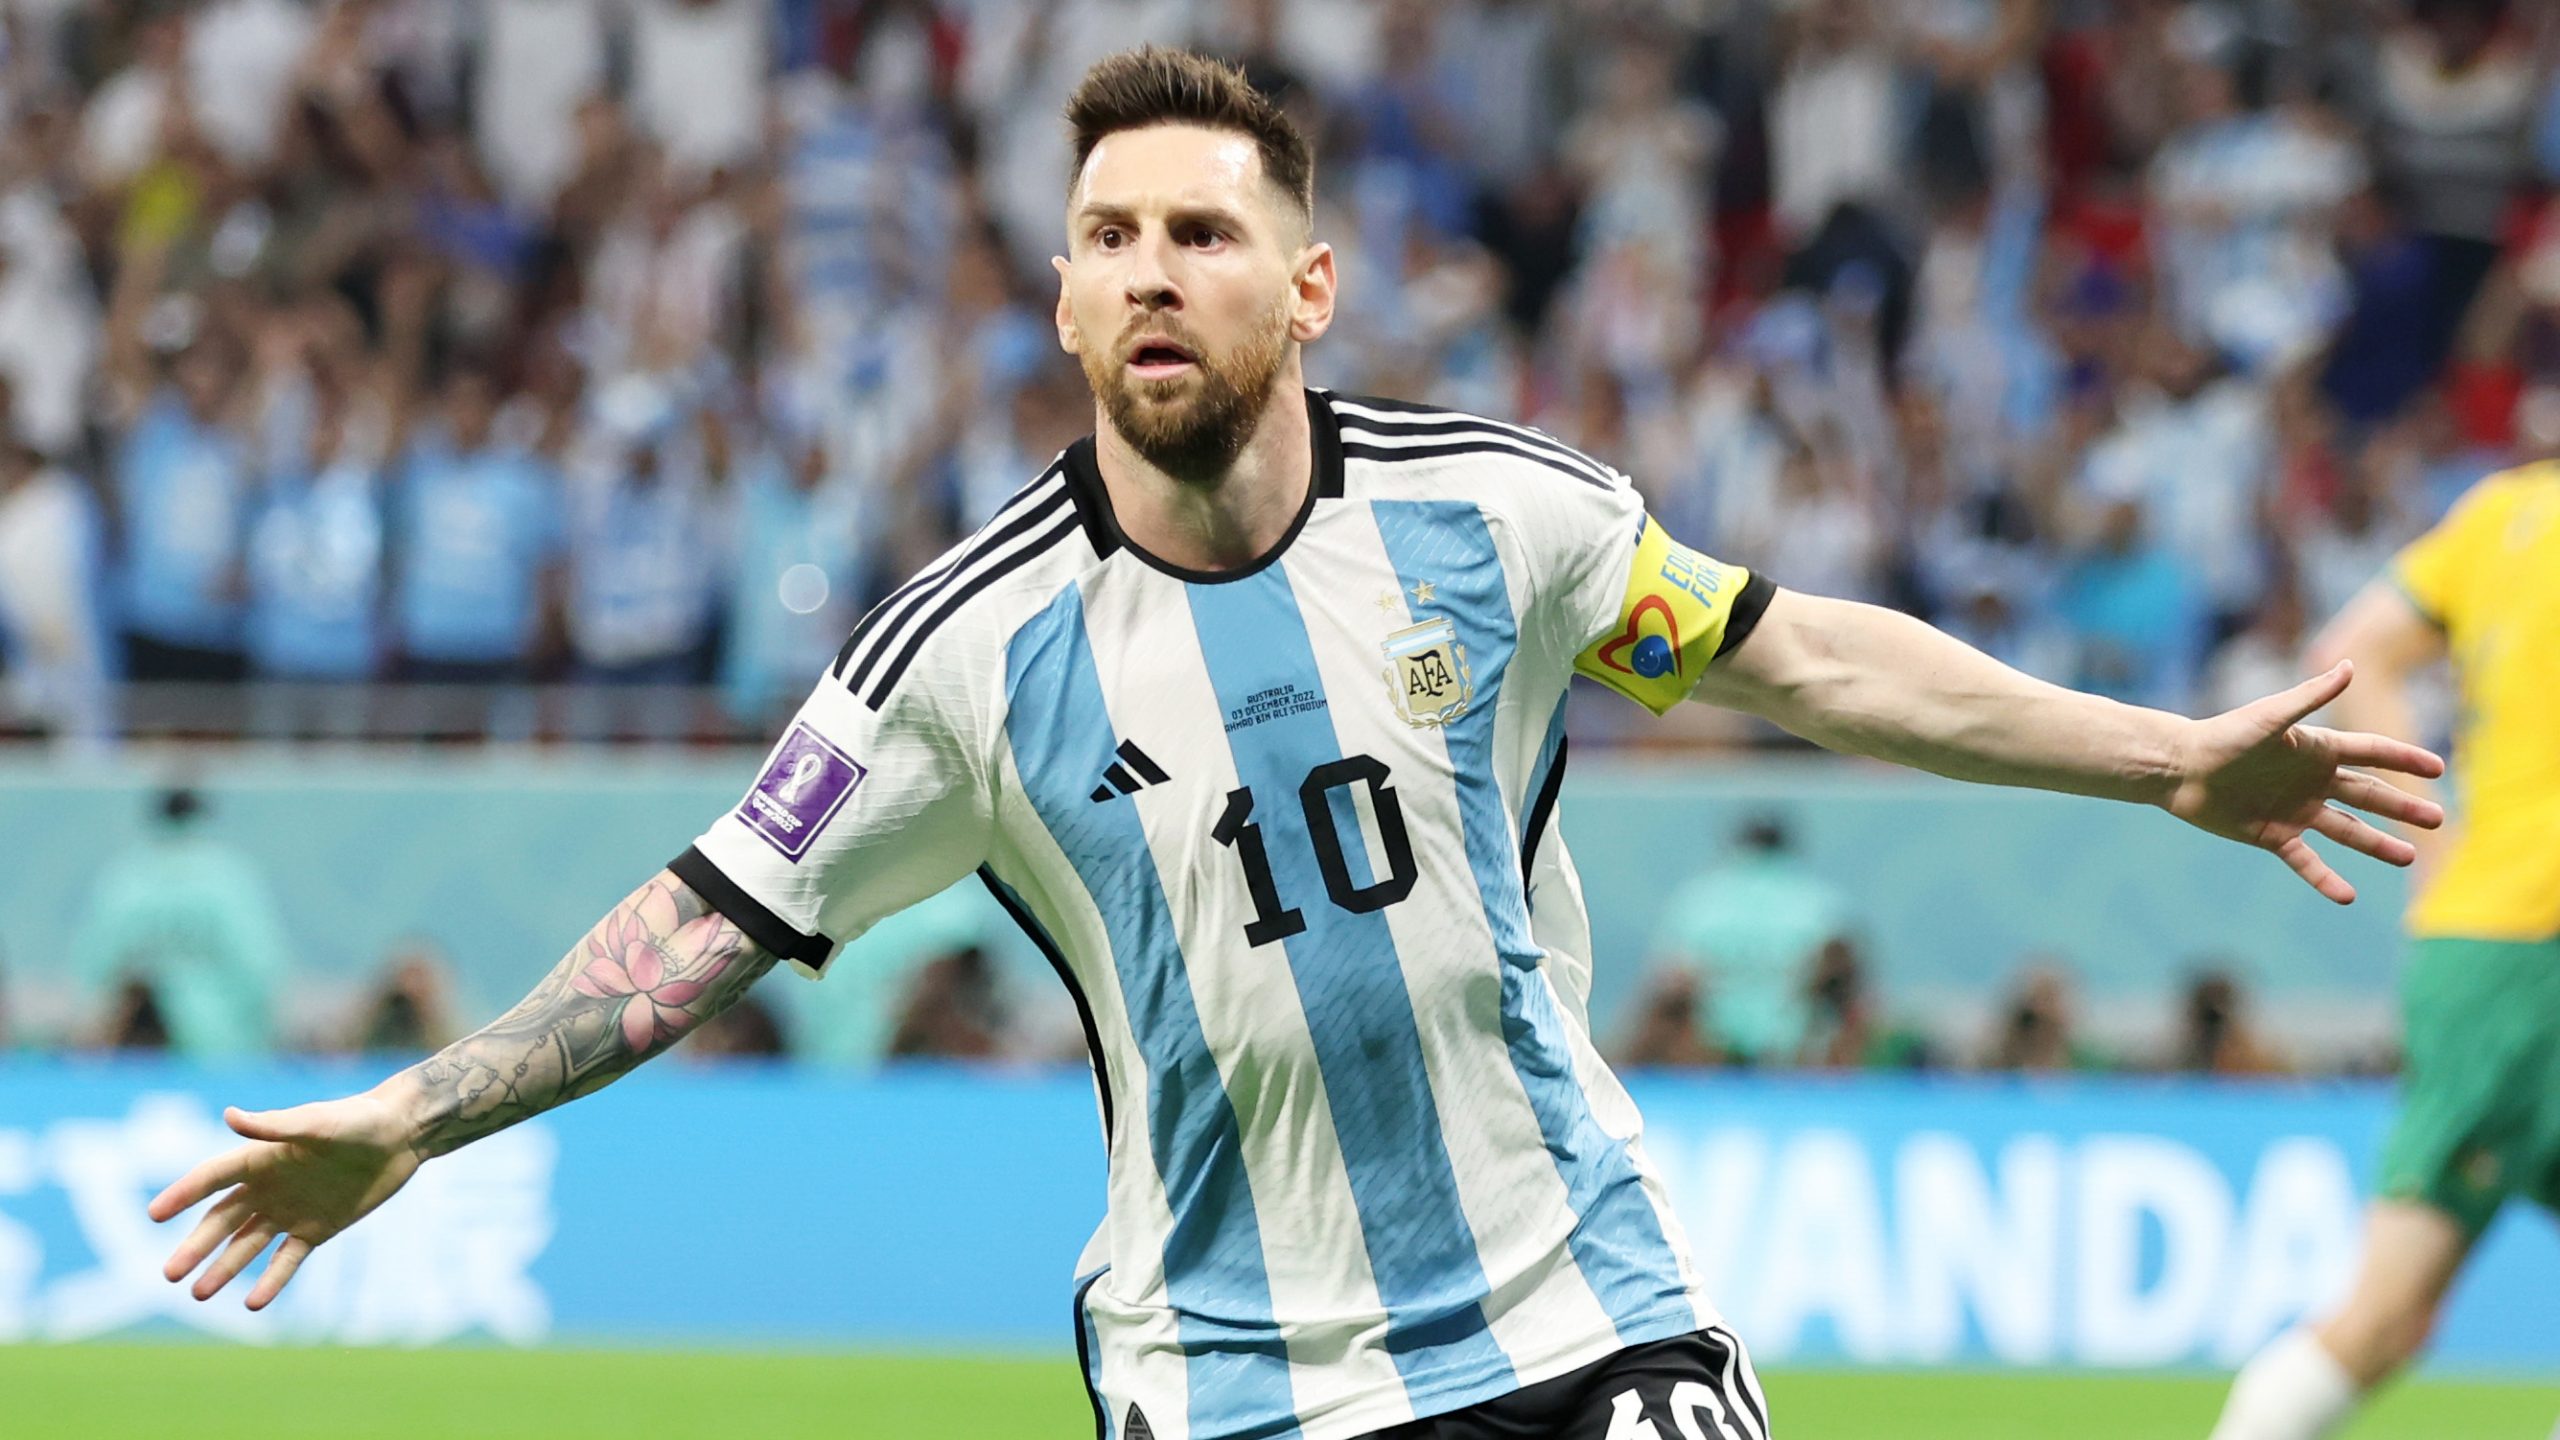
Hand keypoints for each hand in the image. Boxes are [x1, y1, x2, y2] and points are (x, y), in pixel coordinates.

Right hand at [147, 1091, 423, 1308]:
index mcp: (261, 1158)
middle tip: (169, 1274)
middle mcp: (268, 1187)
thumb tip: (229, 1116)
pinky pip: (287, 1259)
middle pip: (222, 1221)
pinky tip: (253, 1303)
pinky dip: (271, 1280)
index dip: (182, 1194)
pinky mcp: (316, 1228)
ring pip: (247, 1245)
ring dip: (223, 1269)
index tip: (153, 1214)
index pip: (211, 1179)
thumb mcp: (317, 1124)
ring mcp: (290, 1210)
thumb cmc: (359, 1120)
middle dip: (196, 1247)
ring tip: (198, 1294)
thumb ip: (275, 1126)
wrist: (401, 1135)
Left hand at [2165, 662, 2446, 903]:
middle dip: (2403, 806)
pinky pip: (2305, 861)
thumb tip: (2349, 665)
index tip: (2438, 767)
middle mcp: (2311, 780)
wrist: (2179, 768)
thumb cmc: (2223, 735)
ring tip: (2408, 856)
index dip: (2404, 758)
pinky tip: (2347, 896)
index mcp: (2316, 749)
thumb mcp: (2271, 717)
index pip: (2371, 753)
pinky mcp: (2272, 835)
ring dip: (2376, 844)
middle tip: (2437, 819)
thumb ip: (2311, 695)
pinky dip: (2325, 878)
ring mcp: (2294, 810)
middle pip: (2368, 795)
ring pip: (2346, 829)